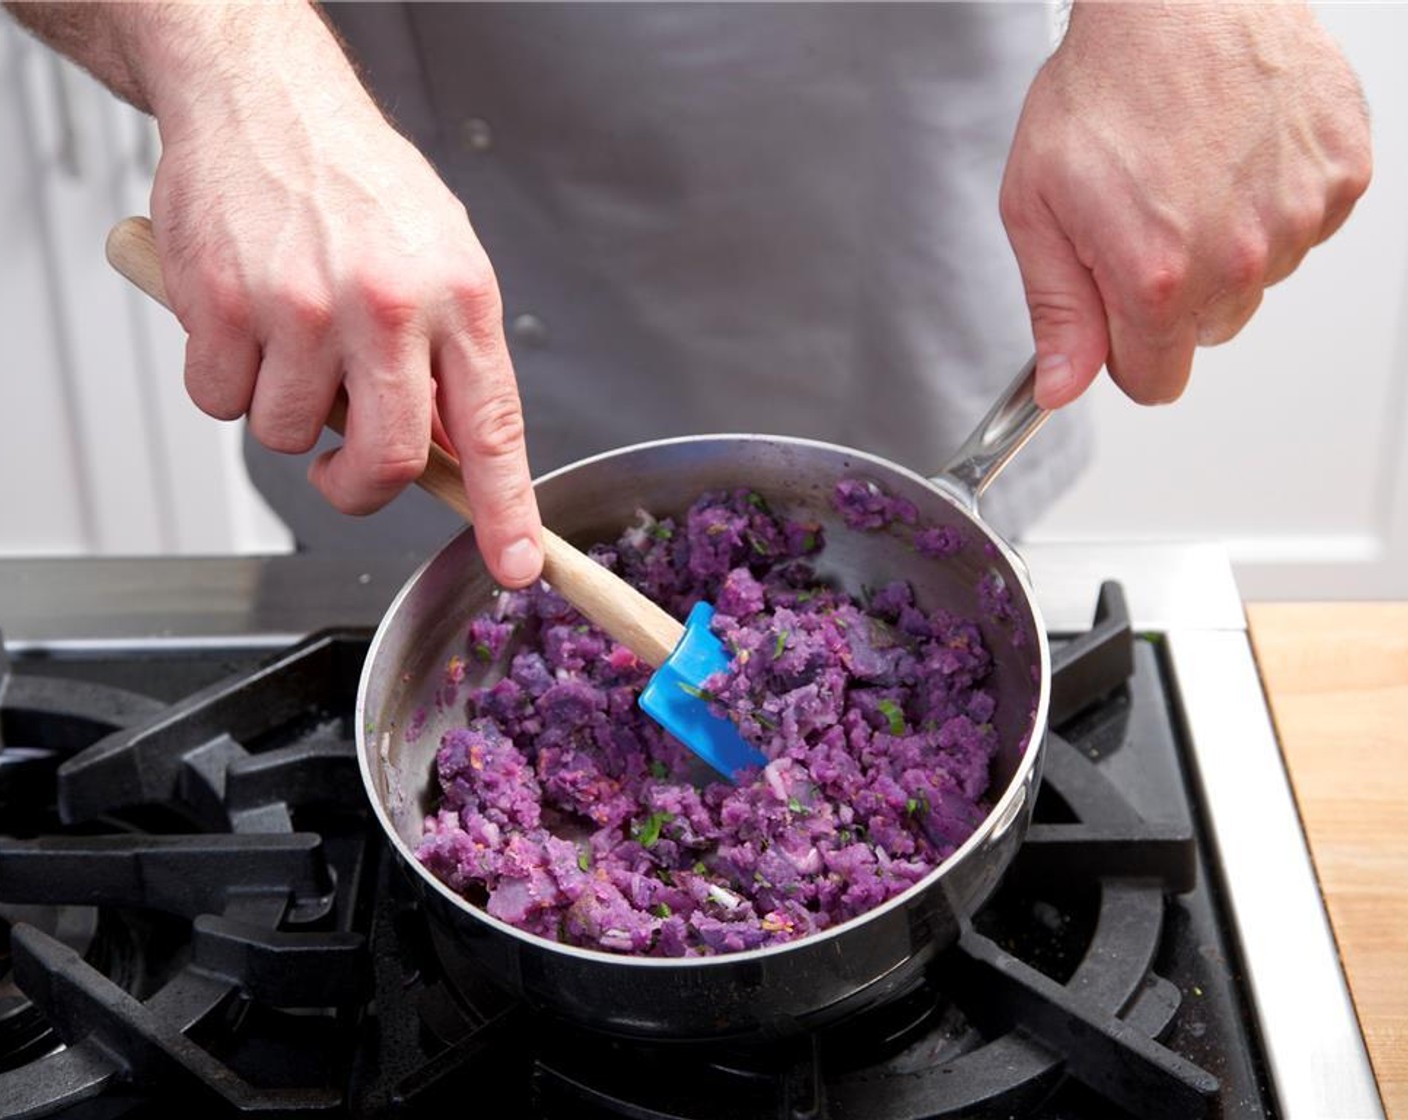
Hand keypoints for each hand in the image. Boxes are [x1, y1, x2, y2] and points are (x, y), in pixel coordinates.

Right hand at [130, 3, 541, 584]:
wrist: (263, 98)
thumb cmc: (356, 184)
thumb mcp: (443, 258)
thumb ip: (452, 357)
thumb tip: (453, 453)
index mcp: (460, 297)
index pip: (492, 430)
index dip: (504, 510)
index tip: (516, 563)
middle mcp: (389, 306)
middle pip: (388, 460)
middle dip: (359, 487)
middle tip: (342, 470)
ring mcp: (303, 307)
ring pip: (288, 437)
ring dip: (284, 411)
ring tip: (290, 339)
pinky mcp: (223, 305)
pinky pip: (220, 403)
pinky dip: (225, 380)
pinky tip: (242, 321)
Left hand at [1000, 1, 1371, 408]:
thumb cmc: (1103, 86)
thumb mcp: (1037, 208)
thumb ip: (1057, 309)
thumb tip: (1061, 388)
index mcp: (1159, 278)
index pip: (1156, 382)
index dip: (1126, 353)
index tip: (1115, 315)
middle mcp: (1239, 258)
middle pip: (1207, 333)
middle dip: (1172, 295)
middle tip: (1144, 217)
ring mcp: (1299, 216)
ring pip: (1258, 281)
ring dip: (1226, 246)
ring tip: (1189, 172)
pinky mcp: (1342, 174)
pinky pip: (1305, 226)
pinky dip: (1272, 202)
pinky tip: (1234, 154)